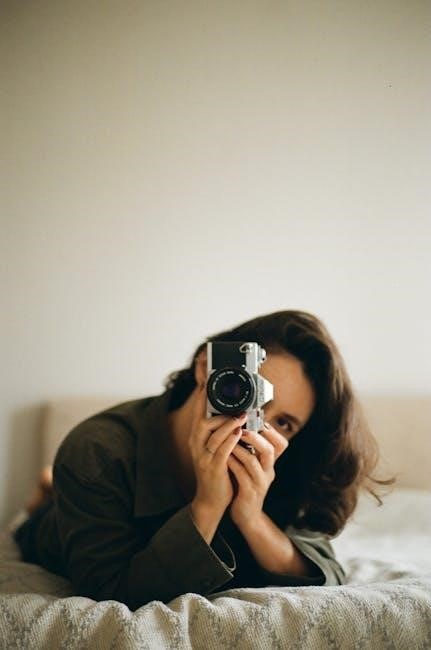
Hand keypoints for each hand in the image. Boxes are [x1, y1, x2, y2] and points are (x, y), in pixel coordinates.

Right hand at [188, 383, 247, 516]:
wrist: (212, 499)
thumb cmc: (218, 470)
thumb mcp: (216, 448)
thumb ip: (221, 432)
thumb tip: (233, 412)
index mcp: (197, 438)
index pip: (198, 414)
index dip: (202, 398)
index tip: (209, 382)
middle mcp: (197, 445)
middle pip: (201, 422)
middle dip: (215, 409)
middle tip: (231, 399)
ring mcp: (203, 457)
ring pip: (212, 436)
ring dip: (227, 424)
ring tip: (241, 415)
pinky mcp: (213, 468)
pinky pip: (221, 452)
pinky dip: (230, 441)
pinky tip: (239, 433)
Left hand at [227, 422, 288, 526]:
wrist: (246, 514)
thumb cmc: (246, 484)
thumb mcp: (253, 466)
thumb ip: (252, 449)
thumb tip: (245, 425)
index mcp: (270, 463)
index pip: (281, 444)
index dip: (271, 431)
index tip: (258, 420)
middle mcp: (268, 471)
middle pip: (269, 450)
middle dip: (255, 437)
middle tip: (242, 429)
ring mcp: (260, 483)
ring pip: (253, 462)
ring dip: (240, 449)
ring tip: (229, 441)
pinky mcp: (249, 493)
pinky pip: (241, 475)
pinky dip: (233, 464)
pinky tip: (224, 457)